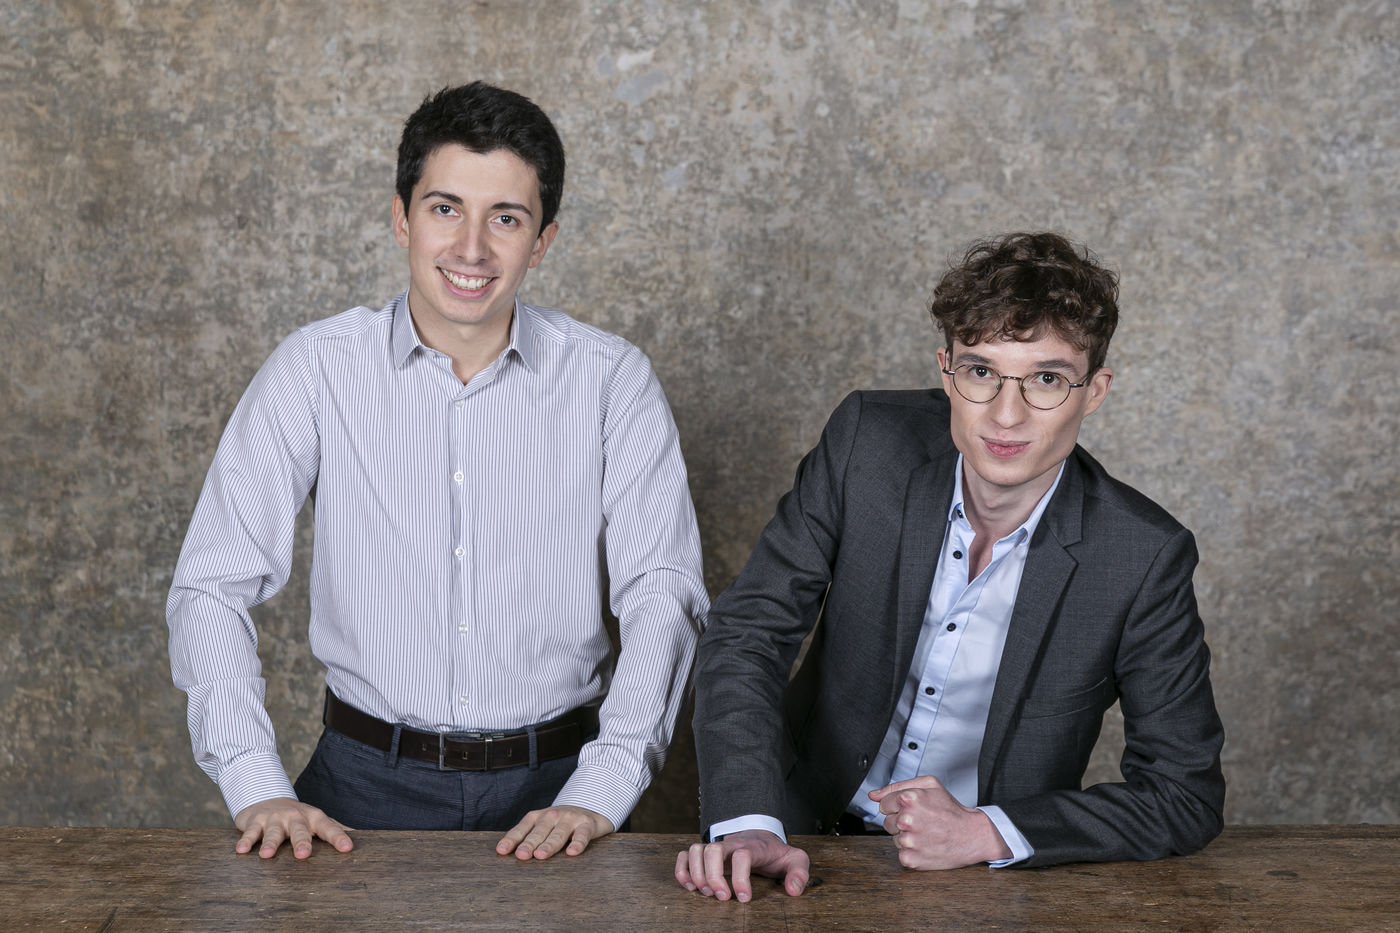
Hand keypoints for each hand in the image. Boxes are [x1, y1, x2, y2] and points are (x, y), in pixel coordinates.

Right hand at [233, 797, 353, 859]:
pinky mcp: (255, 821)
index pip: (328, 827)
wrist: (267, 797)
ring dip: (270, 844)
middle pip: (299, 830)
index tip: (347, 848)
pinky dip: (246, 841)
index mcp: (313, 818)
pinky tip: (241, 851)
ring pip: (273, 832)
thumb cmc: (298, 816)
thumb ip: (335, 828)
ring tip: (266, 856)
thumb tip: (361, 836)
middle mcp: (295, 817)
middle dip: (301, 842)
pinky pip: (250, 832)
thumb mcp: (317, 820)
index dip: (338, 837)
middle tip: (303, 855)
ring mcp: (275, 818)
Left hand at [496, 805, 613, 859]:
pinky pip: (582, 835)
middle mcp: (552, 816)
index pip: (522, 829)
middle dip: (529, 843)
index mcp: (537, 817)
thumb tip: (509, 857)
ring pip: (558, 834)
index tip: (502, 850)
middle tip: (522, 855)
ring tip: (540, 855)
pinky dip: (577, 843)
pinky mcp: (587, 824)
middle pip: (539, 832)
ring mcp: (570, 819)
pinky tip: (572, 852)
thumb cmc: (560, 824)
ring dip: (549, 844)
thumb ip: (529, 838)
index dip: (512, 839)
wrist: (590, 809)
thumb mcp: (543, 827)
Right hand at [675, 829, 810, 901]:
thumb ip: (799, 873)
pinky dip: (682, 870)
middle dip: (713, 876)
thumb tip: (792, 890)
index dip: (740, 878)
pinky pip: (685, 854)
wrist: (761, 838)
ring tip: (706, 893)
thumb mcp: (796, 860)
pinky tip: (690, 886)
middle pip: (713, 850)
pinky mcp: (705, 854)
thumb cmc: (776, 854)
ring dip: (696, 873)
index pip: (742, 856)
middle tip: (723, 898)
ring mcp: (717, 847)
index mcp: (754, 847)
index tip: (745, 898)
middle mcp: (731, 844)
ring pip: (696, 850)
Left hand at [869, 776, 1011, 869]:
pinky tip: (926, 845)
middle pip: (887, 822)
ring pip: (894, 838)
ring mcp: (909, 841)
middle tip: (922, 822)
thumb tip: (873, 795)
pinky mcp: (911, 859)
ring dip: (907, 837)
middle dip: (901, 821)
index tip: (913, 810)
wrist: (972, 835)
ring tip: (926, 833)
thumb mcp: (929, 785)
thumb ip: (896, 786)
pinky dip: (912, 852)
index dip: (897, 806)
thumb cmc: (951, 809)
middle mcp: (907, 820)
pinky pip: (900, 854)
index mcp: (909, 799)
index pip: (883, 804)